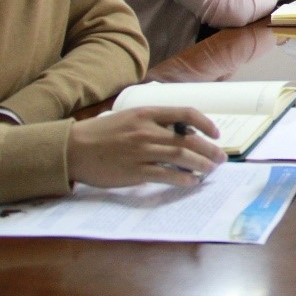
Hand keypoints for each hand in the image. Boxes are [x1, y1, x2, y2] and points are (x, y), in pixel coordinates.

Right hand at [68, 106, 225, 188]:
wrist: (74, 149)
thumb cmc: (102, 133)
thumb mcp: (130, 117)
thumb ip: (155, 122)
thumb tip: (183, 133)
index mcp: (147, 113)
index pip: (186, 113)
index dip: (206, 123)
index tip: (217, 134)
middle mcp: (147, 131)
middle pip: (189, 139)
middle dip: (210, 149)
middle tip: (221, 158)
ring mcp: (142, 152)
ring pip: (182, 157)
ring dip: (202, 164)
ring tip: (210, 170)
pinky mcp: (135, 172)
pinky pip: (166, 175)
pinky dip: (183, 179)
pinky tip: (191, 182)